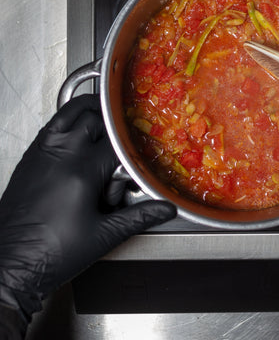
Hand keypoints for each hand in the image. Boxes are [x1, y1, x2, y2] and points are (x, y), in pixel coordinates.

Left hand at [0, 94, 175, 325]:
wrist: (8, 264)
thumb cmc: (53, 252)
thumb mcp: (103, 236)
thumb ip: (138, 216)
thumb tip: (166, 209)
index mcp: (82, 172)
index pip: (118, 146)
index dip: (135, 148)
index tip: (142, 155)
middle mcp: (61, 155)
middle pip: (95, 119)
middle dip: (115, 126)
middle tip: (126, 138)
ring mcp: (42, 152)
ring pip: (70, 112)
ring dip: (91, 111)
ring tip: (106, 119)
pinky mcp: (30, 158)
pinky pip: (52, 125)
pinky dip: (69, 120)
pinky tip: (78, 136)